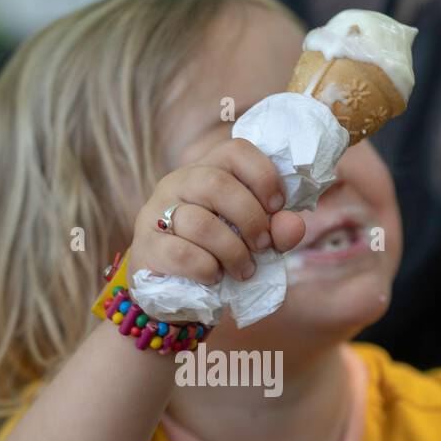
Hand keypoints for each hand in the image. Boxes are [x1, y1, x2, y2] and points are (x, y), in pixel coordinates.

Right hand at [130, 138, 306, 285]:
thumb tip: (293, 225)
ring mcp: (156, 212)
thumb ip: (277, 230)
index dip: (263, 175)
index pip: (236, 150)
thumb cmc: (218, 254)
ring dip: (233, 252)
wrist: (175, 291)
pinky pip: (182, 253)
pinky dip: (207, 269)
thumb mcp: (253, 241)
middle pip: (217, 184)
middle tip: (263, 245)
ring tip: (244, 270)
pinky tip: (214, 277)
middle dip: (251, 218)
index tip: (278, 205)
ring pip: (200, 223)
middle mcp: (178, 182)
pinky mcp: (147, 246)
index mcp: (208, 170)